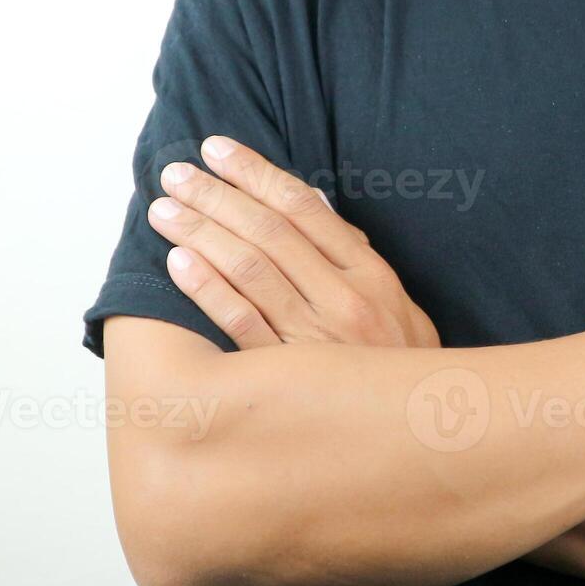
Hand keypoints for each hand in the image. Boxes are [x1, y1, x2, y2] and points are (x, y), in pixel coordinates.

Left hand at [146, 136, 439, 349]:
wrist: (419, 435)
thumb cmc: (401, 371)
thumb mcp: (400, 309)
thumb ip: (359, 263)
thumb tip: (319, 216)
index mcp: (372, 276)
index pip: (304, 208)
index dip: (256, 173)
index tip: (218, 150)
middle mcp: (344, 299)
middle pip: (268, 231)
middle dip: (216, 195)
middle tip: (176, 173)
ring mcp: (315, 337)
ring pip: (249, 269)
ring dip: (200, 232)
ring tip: (164, 210)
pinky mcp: (287, 375)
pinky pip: (240, 323)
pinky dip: (207, 288)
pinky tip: (178, 262)